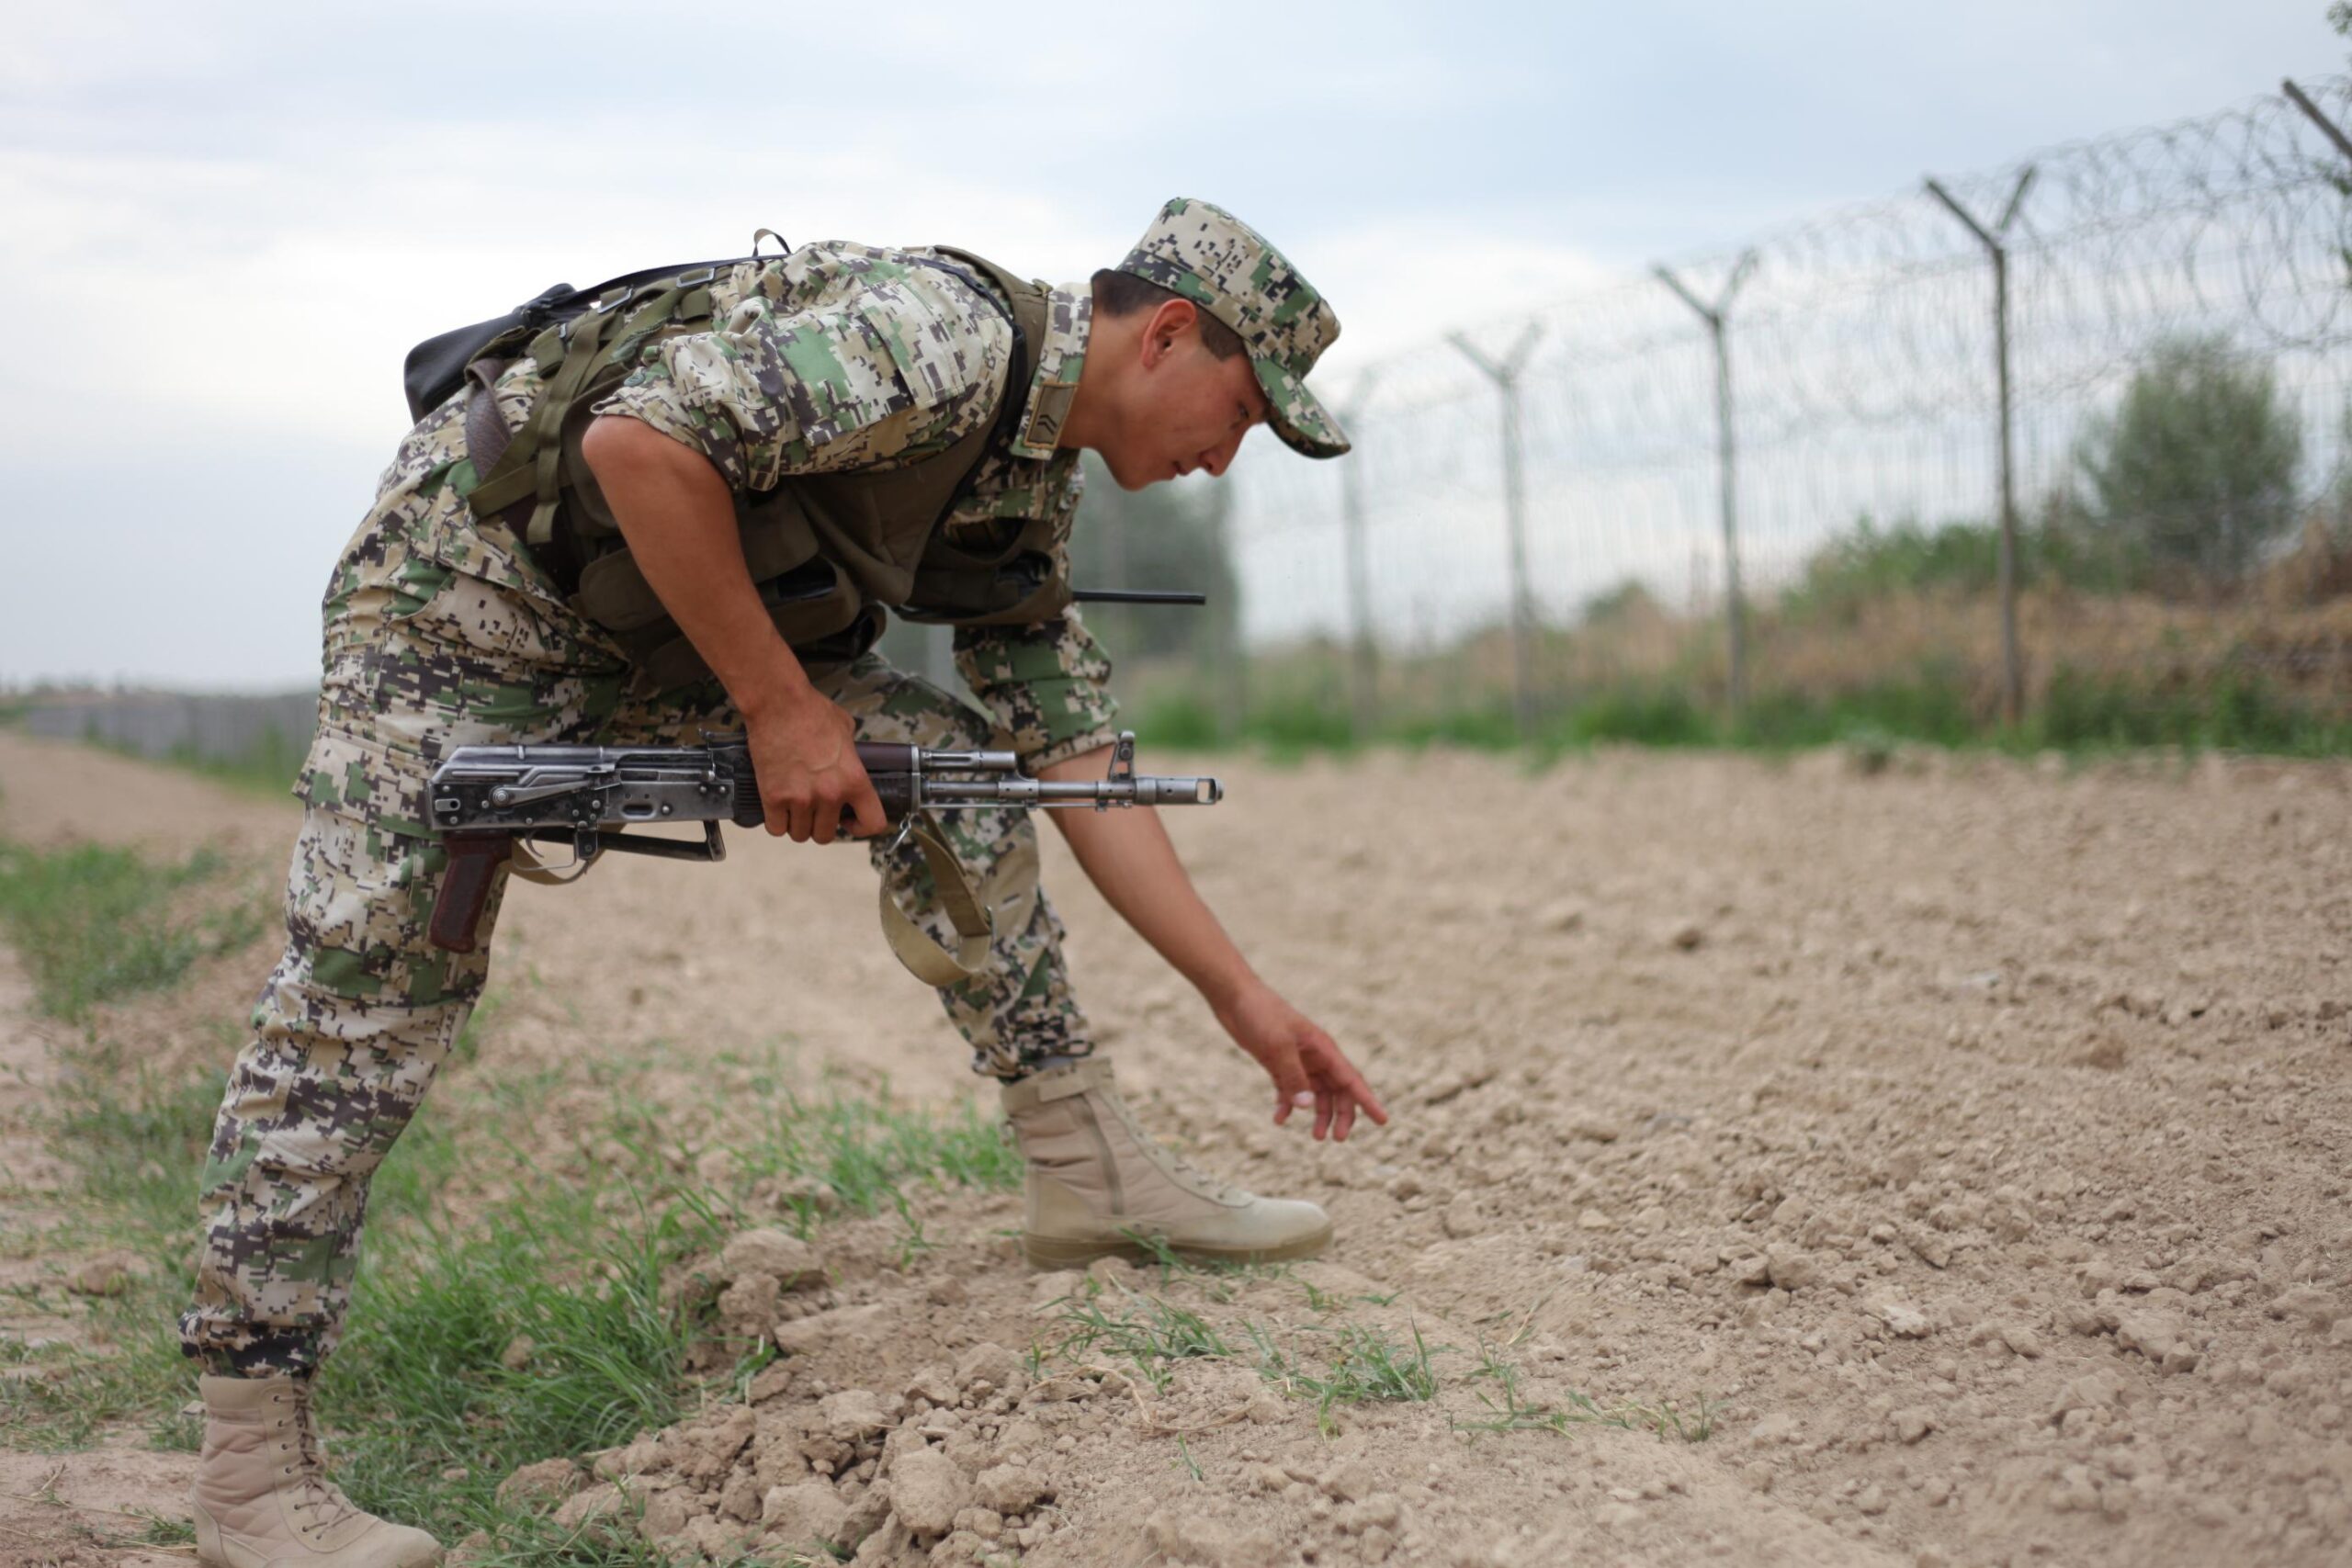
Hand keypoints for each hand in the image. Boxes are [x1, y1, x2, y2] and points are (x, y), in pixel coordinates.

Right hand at [743, 688, 887, 843]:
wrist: (779, 703)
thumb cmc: (812, 711)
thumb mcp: (847, 732)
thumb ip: (850, 756)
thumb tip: (849, 763)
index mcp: (854, 779)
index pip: (872, 823)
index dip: (861, 828)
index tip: (849, 821)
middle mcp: (830, 794)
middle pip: (826, 835)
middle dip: (820, 825)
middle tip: (814, 810)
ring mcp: (801, 799)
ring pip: (800, 834)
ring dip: (797, 824)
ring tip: (794, 808)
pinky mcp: (773, 798)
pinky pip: (776, 828)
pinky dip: (776, 822)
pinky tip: (777, 808)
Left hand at [1212, 983, 1388, 1141]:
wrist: (1235, 998)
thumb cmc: (1260, 1015)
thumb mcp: (1277, 1046)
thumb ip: (1293, 1077)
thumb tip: (1307, 1107)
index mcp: (1323, 1049)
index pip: (1352, 1080)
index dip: (1368, 1101)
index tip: (1383, 1120)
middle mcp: (1315, 1056)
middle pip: (1338, 1091)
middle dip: (1342, 1115)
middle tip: (1338, 1139)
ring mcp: (1298, 1061)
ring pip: (1316, 1094)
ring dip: (1318, 1114)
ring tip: (1315, 1137)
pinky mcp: (1279, 1063)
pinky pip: (1290, 1090)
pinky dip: (1288, 1105)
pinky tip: (1279, 1118)